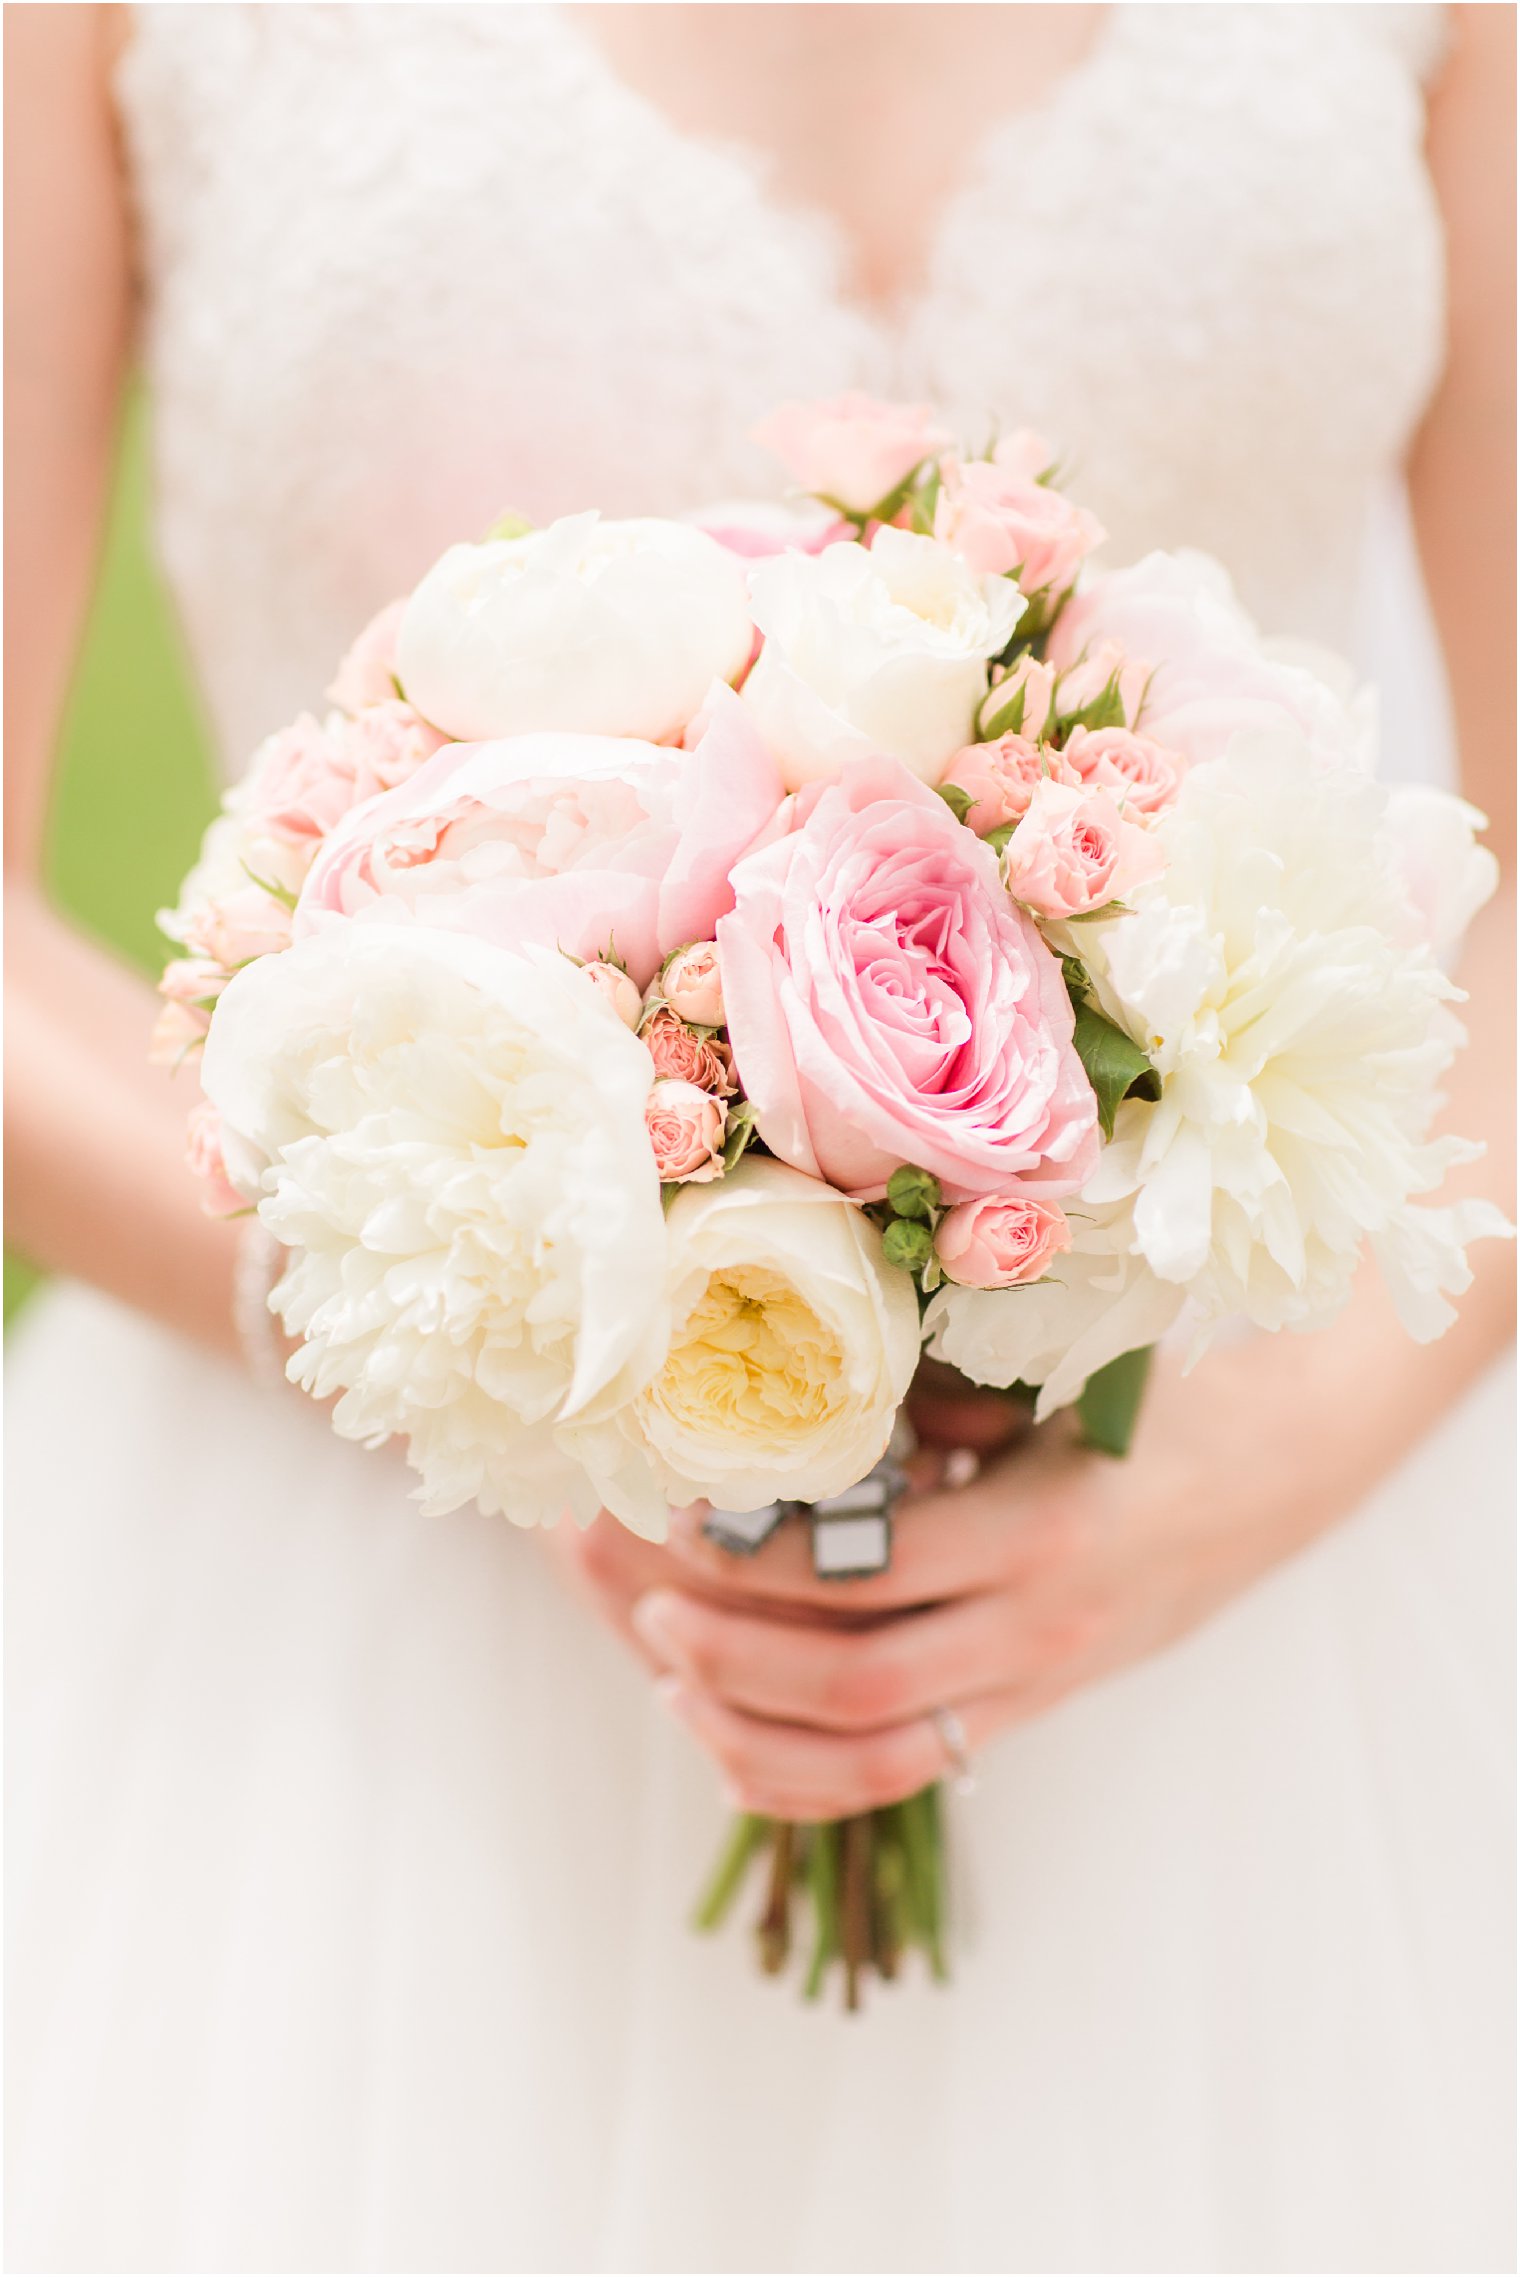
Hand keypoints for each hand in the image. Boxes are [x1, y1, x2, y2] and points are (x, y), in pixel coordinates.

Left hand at [545, 1328, 1395, 1822]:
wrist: (1289, 1459)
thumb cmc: (1167, 1389)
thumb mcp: (1060, 1372)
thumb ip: (939, 1398)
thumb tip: (792, 1403)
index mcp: (1043, 1530)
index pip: (869, 1573)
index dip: (757, 1558)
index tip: (675, 1513)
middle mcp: (1040, 1628)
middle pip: (853, 1684)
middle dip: (731, 1654)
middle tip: (649, 1605)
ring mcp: (1039, 1682)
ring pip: (875, 1758)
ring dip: (756, 1729)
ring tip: (670, 1676)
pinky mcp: (1033, 1706)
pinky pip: (908, 1771)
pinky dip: (807, 1776)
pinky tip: (733, 1738)